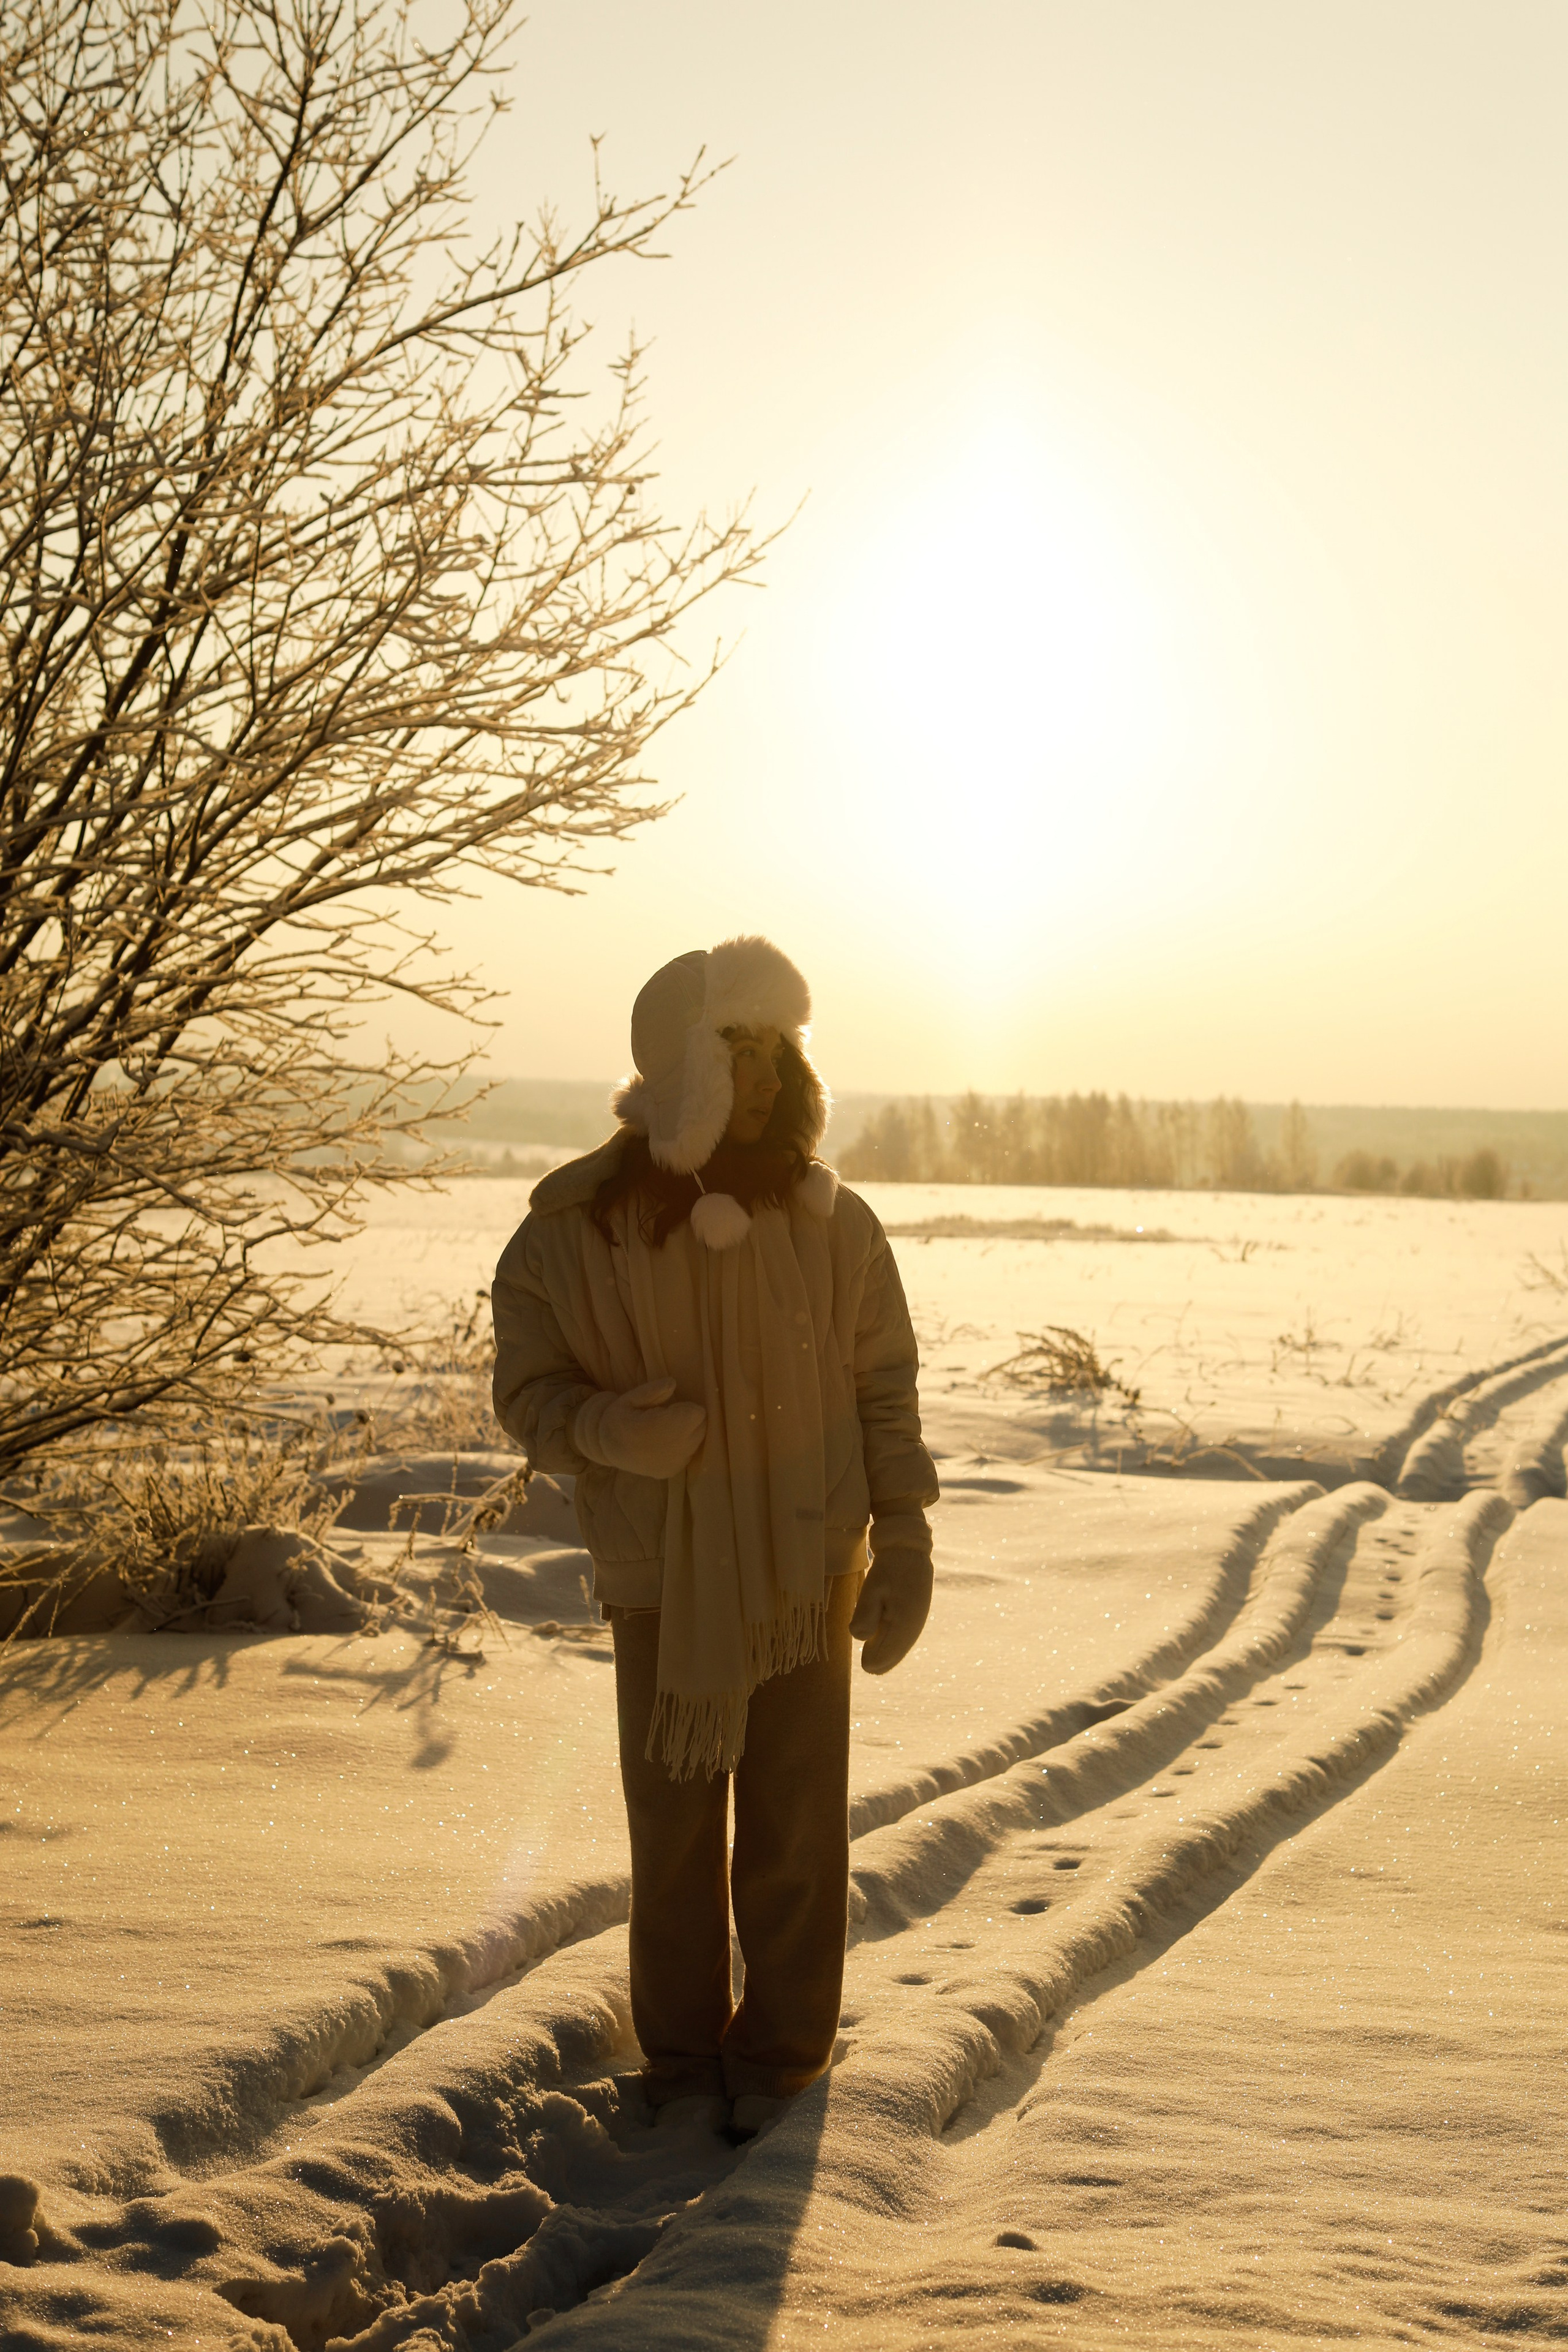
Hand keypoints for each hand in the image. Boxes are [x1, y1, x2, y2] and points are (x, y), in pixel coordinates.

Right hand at [580, 1377, 705, 1478]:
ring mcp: (671, 1464)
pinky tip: (664, 1443)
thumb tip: (673, 1383)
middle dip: (689, 1419)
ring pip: (698, 1440)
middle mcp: (667, 1449)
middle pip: (701, 1427)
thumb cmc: (619, 1418)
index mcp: (656, 1428)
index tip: (670, 1408)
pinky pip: (690, 1453)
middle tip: (668, 1418)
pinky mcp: (672, 1472)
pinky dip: (683, 1446)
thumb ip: (652, 1390)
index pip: (697, 1414)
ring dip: (688, 1432)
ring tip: (665, 1431)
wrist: (606, 1448)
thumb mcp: (629, 1398)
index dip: (685, 1407)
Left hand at [850, 1544, 931, 1674]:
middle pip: (885, 1663)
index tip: (862, 1628)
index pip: (878, 1663)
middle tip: (868, 1619)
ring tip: (876, 1614)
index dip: (863, 1652)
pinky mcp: (913, 1623)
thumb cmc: (888, 1570)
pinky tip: (881, 1619)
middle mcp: (911, 1634)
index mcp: (902, 1629)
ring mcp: (914, 1629)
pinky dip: (885, 1638)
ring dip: (878, 1643)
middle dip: (870, 1650)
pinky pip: (897, 1643)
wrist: (909, 1552)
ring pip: (891, 1653)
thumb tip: (861, 1639)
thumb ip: (865, 1616)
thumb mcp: (871, 1590)